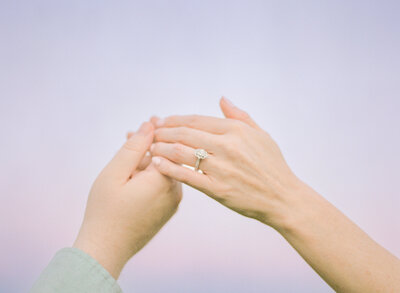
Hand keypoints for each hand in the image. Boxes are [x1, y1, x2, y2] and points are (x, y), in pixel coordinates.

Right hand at [73, 122, 181, 278]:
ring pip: (163, 172)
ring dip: (148, 162)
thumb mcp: (115, 173)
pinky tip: (133, 175)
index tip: (147, 121)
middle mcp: (175, 190)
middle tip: (129, 136)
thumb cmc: (106, 210)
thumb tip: (150, 125)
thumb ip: (134, 147)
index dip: (155, 132)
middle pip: (166, 158)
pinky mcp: (168, 211)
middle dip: (149, 146)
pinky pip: (162, 186)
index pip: (166, 146)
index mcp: (164, 179)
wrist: (107, 249)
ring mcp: (173, 202)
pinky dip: (150, 177)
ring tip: (127, 158)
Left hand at [150, 97, 302, 228]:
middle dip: (163, 131)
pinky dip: (168, 168)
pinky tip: (156, 164)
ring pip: (181, 153)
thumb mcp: (261, 135)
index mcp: (236, 130)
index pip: (196, 120)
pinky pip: (187, 176)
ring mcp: (222, 168)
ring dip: (161, 148)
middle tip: (150, 133)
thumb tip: (221, 99)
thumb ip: (239, 116)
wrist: (283, 198)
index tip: (162, 121)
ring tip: (150, 147)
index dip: (175, 119)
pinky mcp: (217, 189)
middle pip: (185, 134)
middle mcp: (227, 146)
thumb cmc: (272, 165)